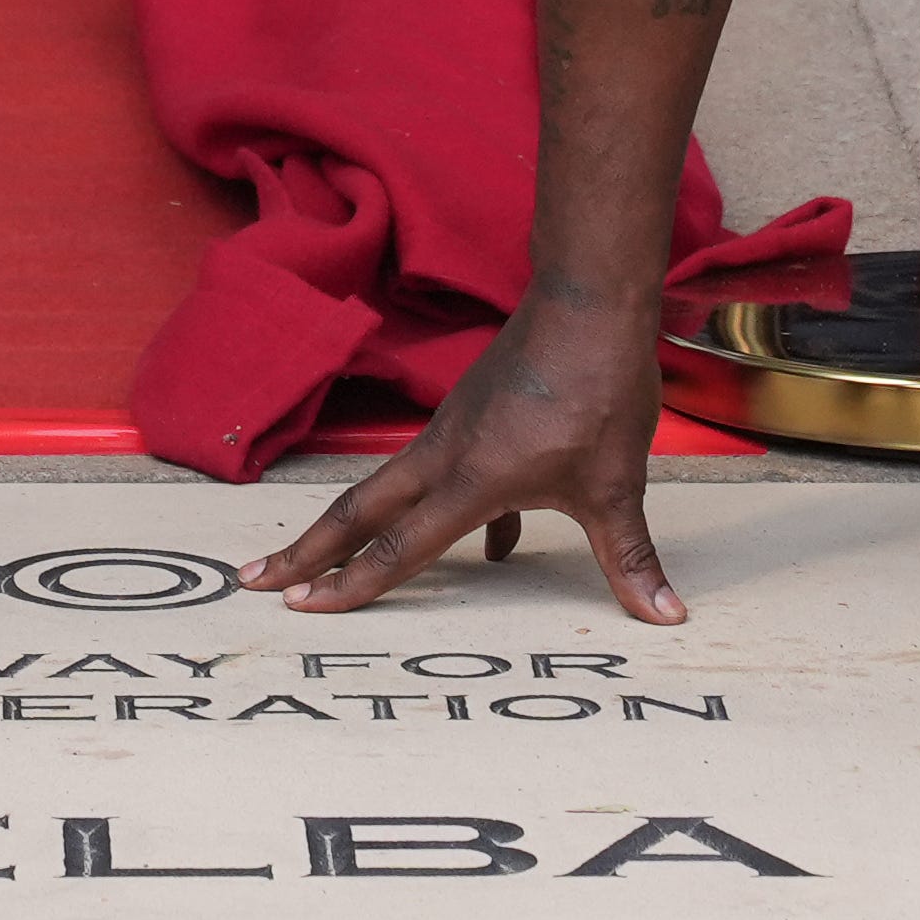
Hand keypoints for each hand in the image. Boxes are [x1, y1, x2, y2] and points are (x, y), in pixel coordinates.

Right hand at [242, 297, 687, 623]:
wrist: (591, 304)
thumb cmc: (599, 390)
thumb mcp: (617, 485)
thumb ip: (630, 556)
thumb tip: (666, 616)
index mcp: (471, 480)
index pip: (399, 548)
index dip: (350, 583)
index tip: (300, 607)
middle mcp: (445, 455)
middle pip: (358, 511)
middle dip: (307, 550)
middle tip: (254, 578)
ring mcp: (454, 430)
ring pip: (388, 488)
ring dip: (351, 526)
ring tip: (320, 560)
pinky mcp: (472, 412)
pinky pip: (438, 472)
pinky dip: (437, 510)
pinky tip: (492, 545)